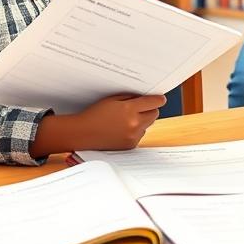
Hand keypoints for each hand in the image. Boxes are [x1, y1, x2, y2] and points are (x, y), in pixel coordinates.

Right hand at [30, 94, 165, 156]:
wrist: (82, 133)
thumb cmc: (95, 114)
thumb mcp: (112, 99)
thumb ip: (131, 97)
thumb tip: (146, 97)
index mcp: (129, 110)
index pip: (154, 103)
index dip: (158, 99)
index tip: (160, 98)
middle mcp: (134, 124)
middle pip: (154, 114)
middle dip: (150, 109)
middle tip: (140, 107)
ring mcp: (132, 136)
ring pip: (148, 125)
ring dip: (143, 120)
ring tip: (126, 119)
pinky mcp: (130, 146)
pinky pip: (140, 135)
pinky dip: (136, 131)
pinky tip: (122, 129)